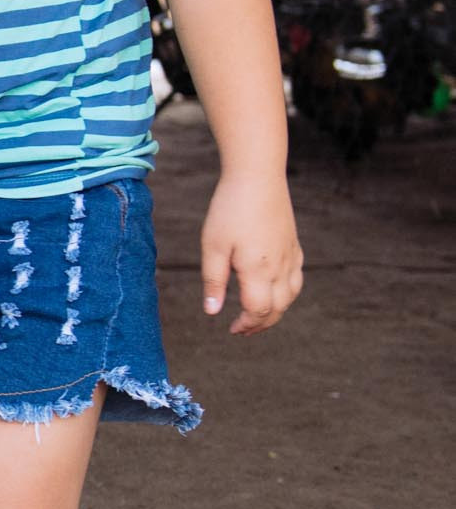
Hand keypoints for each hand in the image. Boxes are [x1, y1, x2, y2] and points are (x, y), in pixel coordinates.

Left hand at [200, 173, 302, 334]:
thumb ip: (214, 281)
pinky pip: (296, 278)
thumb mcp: (213, 246)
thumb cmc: (230, 210)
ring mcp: (291, 256)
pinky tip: (274, 290)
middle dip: (261, 323)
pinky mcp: (294, 245)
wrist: (258, 177)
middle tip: (243, 330)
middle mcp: (280, 267)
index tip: (232, 329)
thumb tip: (212, 312)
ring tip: (258, 316)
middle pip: (278, 308)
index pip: (258, 310)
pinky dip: (287, 292)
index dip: (246, 324)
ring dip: (276, 311)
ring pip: (290, 295)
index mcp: (259, 270)